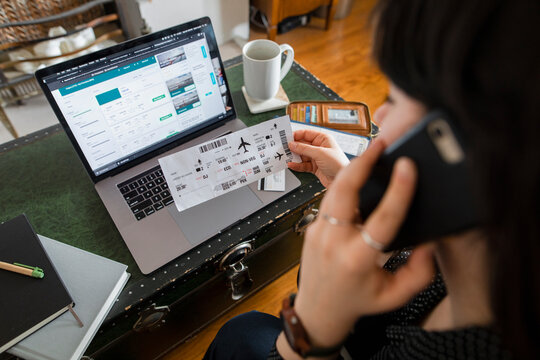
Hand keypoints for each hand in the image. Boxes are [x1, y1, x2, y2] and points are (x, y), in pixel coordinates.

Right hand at [287, 129, 348, 186]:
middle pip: (302, 145)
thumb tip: (293, 144)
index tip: (287, 138)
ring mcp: (316, 158)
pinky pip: (303, 165)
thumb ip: (304, 149)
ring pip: (301, 155)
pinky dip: (297, 165)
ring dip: (294, 157)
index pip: (307, 134)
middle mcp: (319, 147)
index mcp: (323, 139)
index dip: (296, 135)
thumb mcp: (320, 153)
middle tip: (284, 148)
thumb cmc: (338, 164)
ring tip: (286, 158)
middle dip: (293, 147)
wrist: (341, 180)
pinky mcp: (314, 167)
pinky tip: (291, 165)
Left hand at [293, 140, 435, 347]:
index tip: (408, 167)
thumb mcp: (395, 295)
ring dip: (353, 168)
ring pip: (334, 190)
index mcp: (358, 260)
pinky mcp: (312, 227)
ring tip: (372, 153)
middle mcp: (334, 242)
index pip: (382, 219)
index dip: (399, 191)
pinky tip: (359, 175)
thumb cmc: (358, 301)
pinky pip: (329, 199)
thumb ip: (420, 271)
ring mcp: (318, 232)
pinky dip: (344, 184)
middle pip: (345, 191)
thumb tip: (430, 241)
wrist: (318, 310)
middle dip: (363, 162)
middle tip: (380, 144)